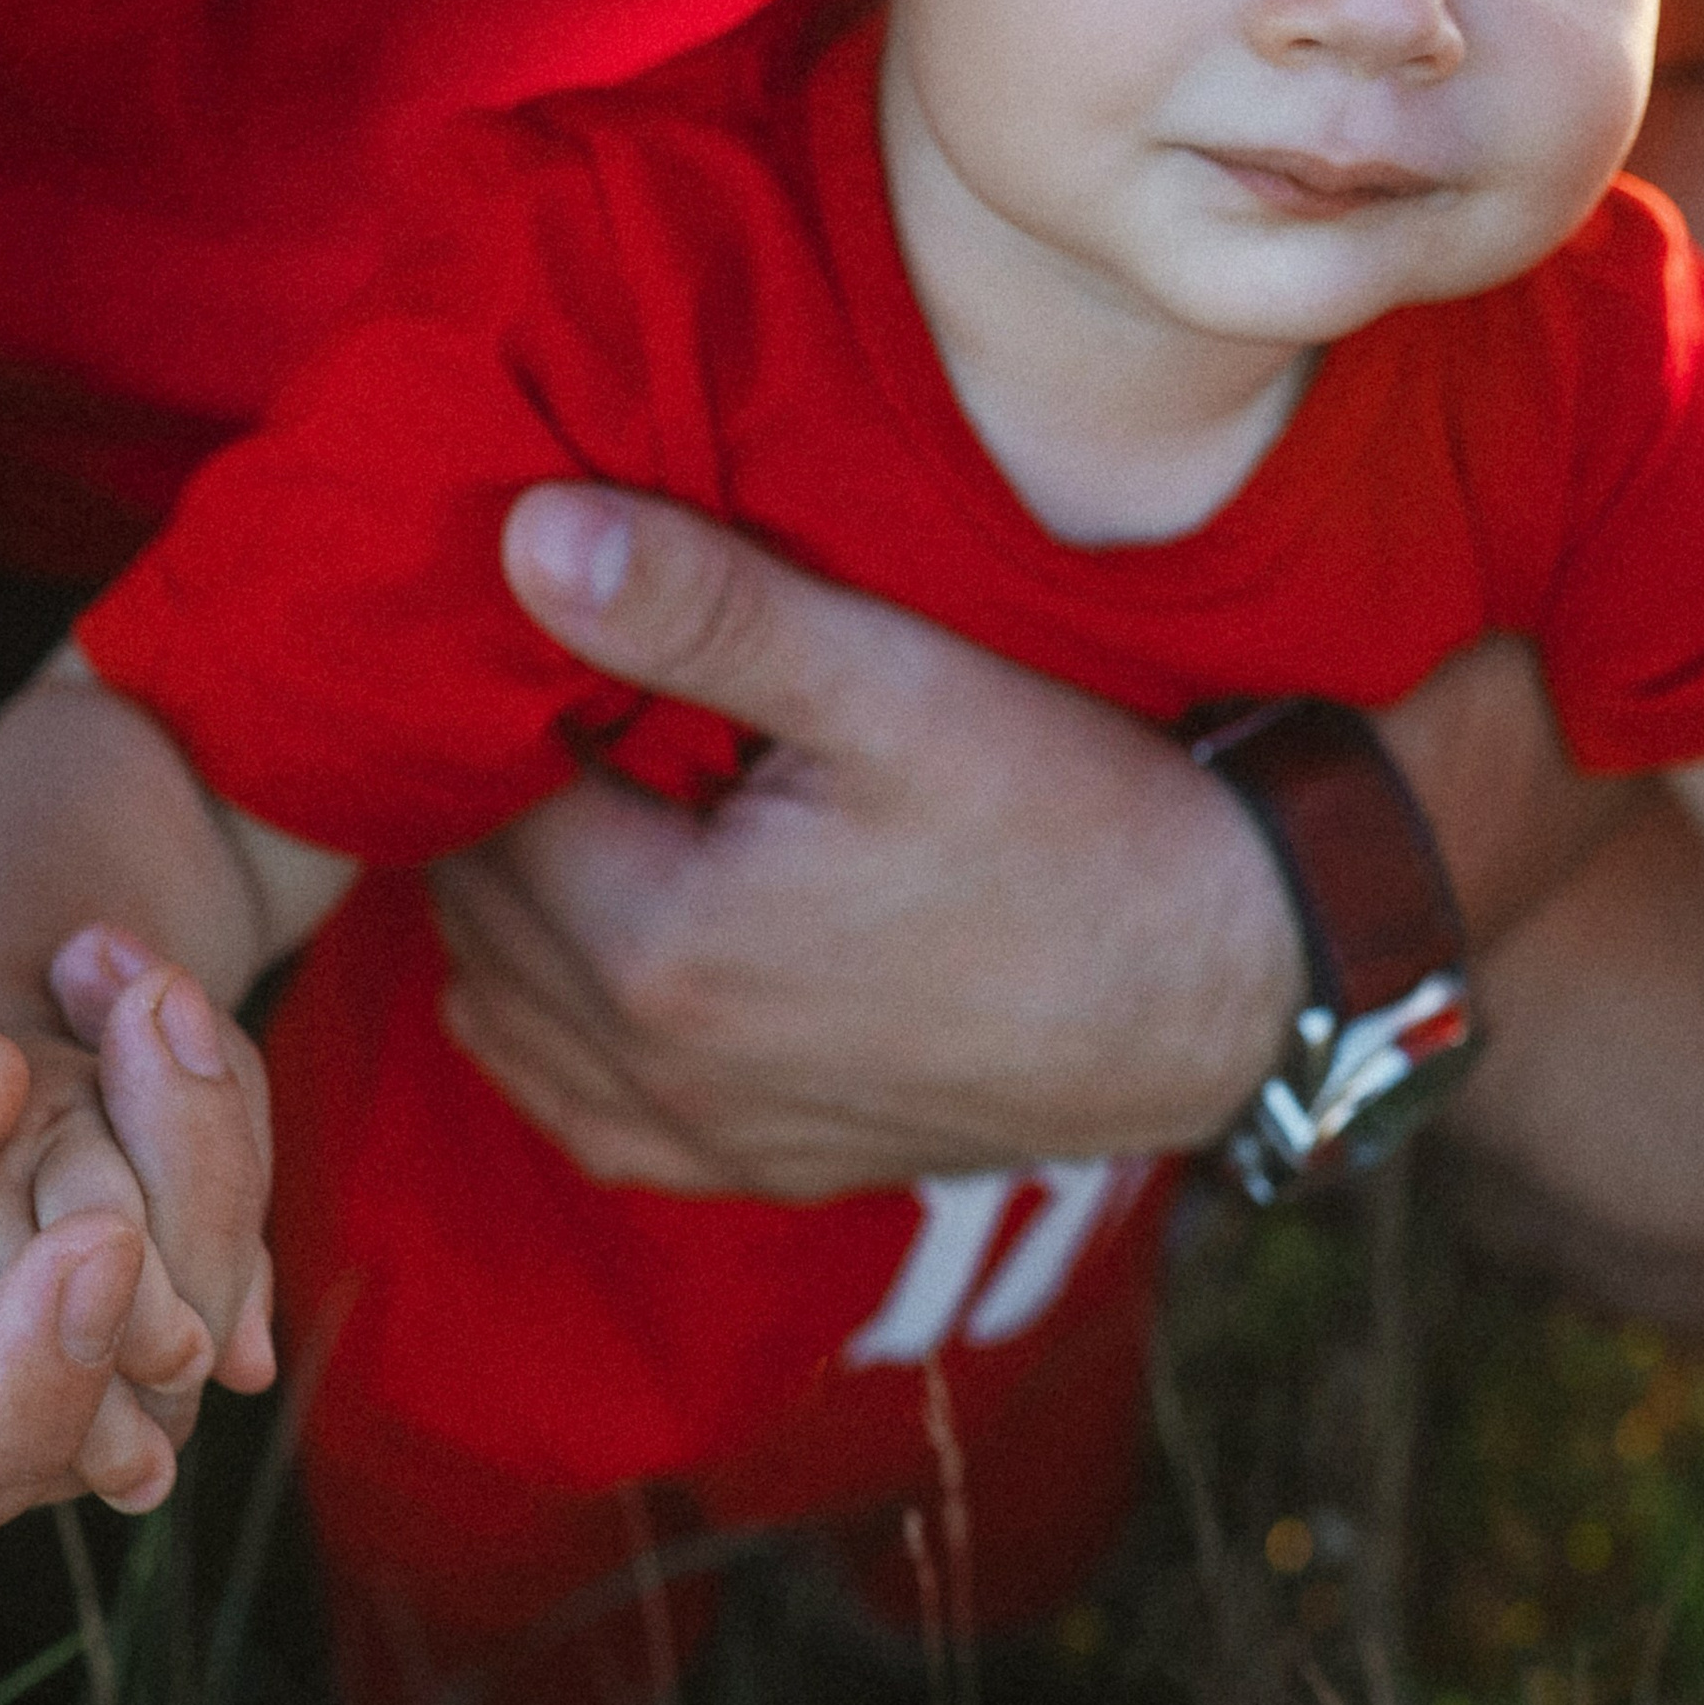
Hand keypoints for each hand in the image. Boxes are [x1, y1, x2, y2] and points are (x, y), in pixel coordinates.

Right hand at [0, 860, 255, 1582]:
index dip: (4, 1404)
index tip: (99, 1244)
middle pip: (24, 1461)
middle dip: (132, 1326)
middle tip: (174, 1142)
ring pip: (118, 1386)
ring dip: (193, 1239)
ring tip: (163, 1020)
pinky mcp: (19, 1296)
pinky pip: (140, 1300)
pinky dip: (190, 1193)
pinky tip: (169, 1043)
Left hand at [422, 484, 1306, 1197]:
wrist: (1229, 984)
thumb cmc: (1076, 819)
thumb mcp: (895, 684)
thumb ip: (704, 611)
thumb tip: (526, 534)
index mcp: (657, 948)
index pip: (477, 806)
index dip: (496, 706)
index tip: (549, 629)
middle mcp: (650, 1071)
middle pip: (474, 909)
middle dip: (494, 801)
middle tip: (564, 692)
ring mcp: (701, 1139)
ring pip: (501, 1010)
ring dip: (514, 906)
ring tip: (590, 794)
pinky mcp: (757, 1170)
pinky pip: (574, 1105)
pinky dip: (554, 1020)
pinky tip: (606, 937)